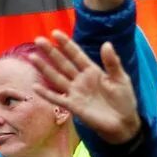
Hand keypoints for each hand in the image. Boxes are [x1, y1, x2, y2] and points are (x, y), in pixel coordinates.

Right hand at [26, 34, 141, 145]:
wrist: (124, 124)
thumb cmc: (124, 100)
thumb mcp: (121, 79)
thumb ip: (112, 63)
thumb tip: (106, 43)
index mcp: (92, 71)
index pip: (76, 55)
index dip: (66, 44)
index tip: (55, 33)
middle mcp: (80, 79)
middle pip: (63, 63)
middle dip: (51, 52)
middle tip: (39, 40)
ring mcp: (75, 92)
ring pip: (56, 78)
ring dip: (44, 68)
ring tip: (32, 57)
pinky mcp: (73, 106)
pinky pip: (57, 99)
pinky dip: (46, 94)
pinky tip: (35, 87)